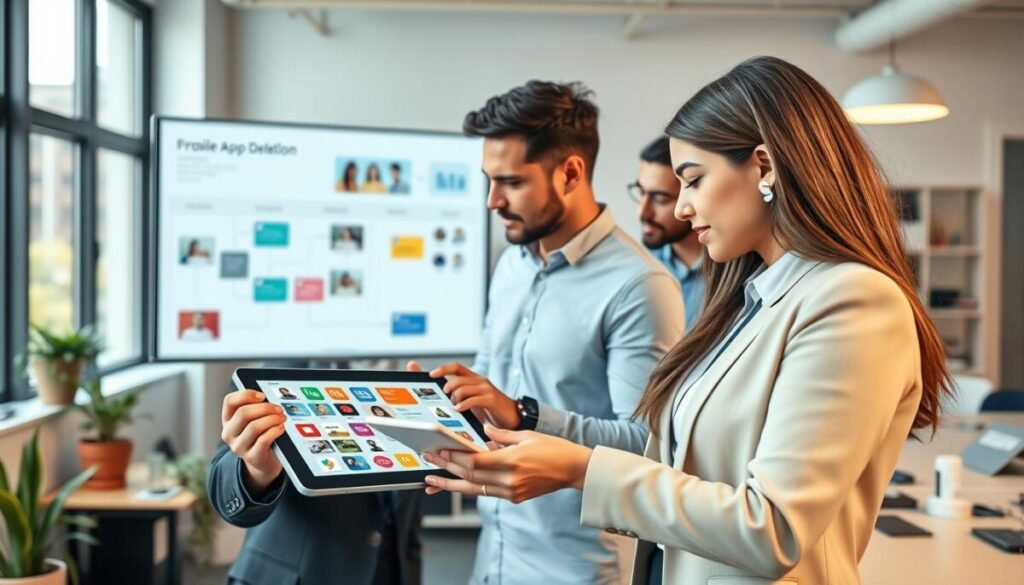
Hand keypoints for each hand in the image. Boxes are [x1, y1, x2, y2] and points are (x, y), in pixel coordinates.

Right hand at [221, 389, 285, 496]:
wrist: (263, 462)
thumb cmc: (261, 434)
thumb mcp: (255, 420)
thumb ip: (257, 408)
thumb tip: (270, 398)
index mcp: (228, 419)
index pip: (230, 401)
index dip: (246, 395)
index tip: (262, 396)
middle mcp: (229, 433)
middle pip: (243, 413)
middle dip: (265, 408)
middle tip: (278, 409)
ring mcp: (238, 447)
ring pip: (254, 427)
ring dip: (271, 419)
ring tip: (282, 418)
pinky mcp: (251, 457)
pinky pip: (263, 440)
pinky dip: (274, 431)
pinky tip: (281, 429)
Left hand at [421, 425, 592, 502]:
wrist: (574, 469)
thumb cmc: (554, 449)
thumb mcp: (525, 435)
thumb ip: (501, 434)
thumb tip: (483, 429)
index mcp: (510, 461)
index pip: (474, 461)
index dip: (453, 457)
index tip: (437, 450)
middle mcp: (508, 480)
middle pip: (469, 476)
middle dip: (446, 469)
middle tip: (428, 461)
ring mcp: (511, 492)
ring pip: (474, 489)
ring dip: (452, 484)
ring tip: (433, 480)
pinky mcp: (514, 498)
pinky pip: (486, 492)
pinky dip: (470, 486)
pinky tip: (458, 481)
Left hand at [428, 362, 520, 429]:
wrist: (512, 418)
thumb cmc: (490, 411)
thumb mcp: (472, 402)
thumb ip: (459, 397)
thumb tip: (442, 397)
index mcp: (474, 379)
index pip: (456, 367)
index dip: (443, 369)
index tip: (431, 374)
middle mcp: (480, 381)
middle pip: (457, 379)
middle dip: (447, 389)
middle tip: (446, 399)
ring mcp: (486, 389)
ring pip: (462, 388)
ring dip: (455, 399)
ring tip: (455, 408)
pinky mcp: (491, 399)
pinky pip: (473, 399)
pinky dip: (464, 404)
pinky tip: (459, 410)